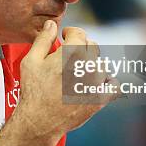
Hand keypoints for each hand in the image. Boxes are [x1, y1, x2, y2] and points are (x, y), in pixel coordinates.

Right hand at [16, 20, 116, 140]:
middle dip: (81, 48)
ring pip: (102, 64)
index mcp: (72, 51)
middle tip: (69, 57)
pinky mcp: (101, 98)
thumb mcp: (31, 60)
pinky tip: (96, 84)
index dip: (70, 33)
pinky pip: (113, 85)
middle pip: (92, 46)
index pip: (79, 33)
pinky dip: (107, 83)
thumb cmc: (34, 90)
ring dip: (92, 65)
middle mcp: (89, 64)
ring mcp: (97, 81)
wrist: (40, 120)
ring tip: (78, 73)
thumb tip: (51, 24)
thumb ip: (43, 39)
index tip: (65, 37)